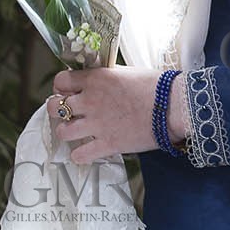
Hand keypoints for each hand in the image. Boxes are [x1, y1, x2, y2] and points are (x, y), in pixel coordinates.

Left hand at [47, 66, 188, 162]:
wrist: (175, 106)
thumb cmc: (157, 86)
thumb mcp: (127, 73)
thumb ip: (107, 79)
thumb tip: (99, 83)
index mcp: (96, 79)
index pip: (61, 81)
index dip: (62, 87)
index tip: (68, 92)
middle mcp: (91, 101)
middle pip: (54, 107)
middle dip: (58, 110)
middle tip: (69, 113)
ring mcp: (97, 124)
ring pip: (62, 132)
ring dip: (67, 132)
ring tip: (76, 133)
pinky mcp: (108, 144)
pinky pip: (80, 155)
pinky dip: (80, 155)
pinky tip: (86, 151)